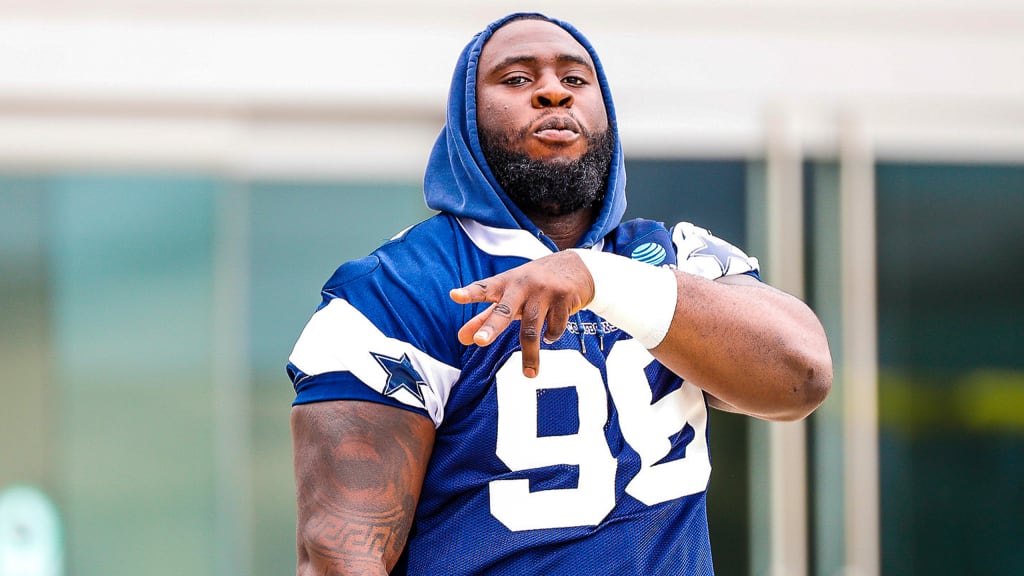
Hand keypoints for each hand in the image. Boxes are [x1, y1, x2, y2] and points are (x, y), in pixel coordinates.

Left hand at [449, 251, 594, 377]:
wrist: (577, 267)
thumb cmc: (534, 284)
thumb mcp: (510, 295)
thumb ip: (485, 316)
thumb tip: (461, 338)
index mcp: (506, 282)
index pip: (485, 289)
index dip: (470, 293)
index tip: (454, 295)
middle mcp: (523, 285)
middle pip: (505, 310)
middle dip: (492, 327)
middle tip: (479, 341)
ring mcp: (544, 290)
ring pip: (532, 328)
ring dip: (531, 355)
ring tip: (528, 374)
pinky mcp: (564, 298)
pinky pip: (555, 328)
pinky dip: (551, 336)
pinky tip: (549, 335)